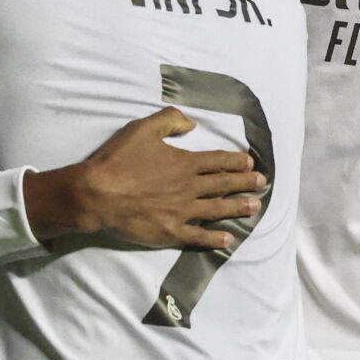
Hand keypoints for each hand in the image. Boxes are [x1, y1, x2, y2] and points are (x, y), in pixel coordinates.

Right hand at [26, 107, 263, 249]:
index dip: (235, 161)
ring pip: (217, 209)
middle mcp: (189, 188)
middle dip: (244, 183)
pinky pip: (199, 237)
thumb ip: (170, 120)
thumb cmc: (118, 160)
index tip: (250, 162)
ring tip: (255, 206)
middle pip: (222, 185)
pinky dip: (215, 238)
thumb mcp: (143, 128)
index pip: (217, 162)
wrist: (98, 194)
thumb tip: (192, 124)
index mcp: (184, 163)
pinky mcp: (171, 232)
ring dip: (238, 207)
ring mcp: (182, 212)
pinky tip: (228, 239)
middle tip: (262, 183)